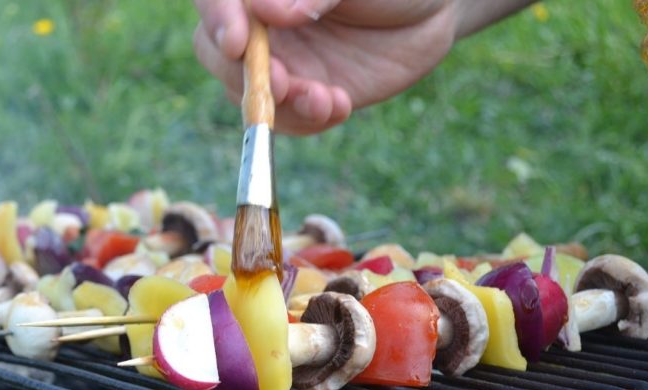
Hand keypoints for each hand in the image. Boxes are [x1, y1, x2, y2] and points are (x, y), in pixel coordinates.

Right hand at [193, 0, 459, 133]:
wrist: (432, 11)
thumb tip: (269, 11)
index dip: (218, 19)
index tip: (237, 42)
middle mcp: (259, 24)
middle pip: (215, 51)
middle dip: (244, 74)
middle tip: (282, 83)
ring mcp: (278, 61)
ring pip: (247, 93)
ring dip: (281, 105)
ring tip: (325, 98)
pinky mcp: (303, 95)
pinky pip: (286, 120)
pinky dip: (307, 121)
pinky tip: (338, 105)